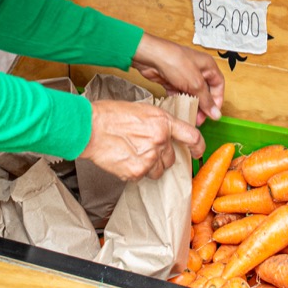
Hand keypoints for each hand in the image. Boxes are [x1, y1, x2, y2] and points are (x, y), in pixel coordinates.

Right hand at [79, 99, 204, 180]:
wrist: (89, 128)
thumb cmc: (109, 115)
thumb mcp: (141, 110)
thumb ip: (158, 123)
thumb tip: (166, 133)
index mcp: (163, 122)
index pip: (192, 136)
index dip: (198, 146)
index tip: (197, 151)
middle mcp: (160, 141)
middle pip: (171, 158)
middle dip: (161, 156)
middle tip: (144, 149)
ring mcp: (149, 158)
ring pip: (158, 171)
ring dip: (149, 166)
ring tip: (132, 154)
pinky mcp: (136, 172)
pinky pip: (141, 177)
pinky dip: (134, 172)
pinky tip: (123, 159)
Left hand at [131, 33, 224, 124]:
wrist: (151, 57)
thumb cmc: (175, 62)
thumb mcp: (195, 83)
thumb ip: (206, 100)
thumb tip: (216, 114)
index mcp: (208, 66)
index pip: (218, 85)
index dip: (218, 99)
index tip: (213, 113)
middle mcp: (197, 70)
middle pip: (205, 91)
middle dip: (203, 105)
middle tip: (200, 119)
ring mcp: (184, 76)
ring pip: (191, 94)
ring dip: (191, 106)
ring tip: (190, 117)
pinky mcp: (172, 81)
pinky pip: (179, 94)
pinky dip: (179, 102)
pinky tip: (179, 111)